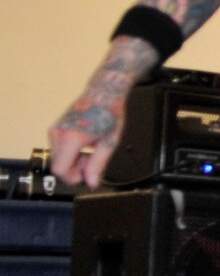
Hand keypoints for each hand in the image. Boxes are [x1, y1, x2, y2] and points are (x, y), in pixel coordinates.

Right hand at [47, 39, 155, 189]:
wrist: (103, 93)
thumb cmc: (108, 114)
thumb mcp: (109, 143)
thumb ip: (98, 165)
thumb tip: (91, 182)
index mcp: (71, 138)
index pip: (60, 169)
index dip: (72, 178)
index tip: (85, 177)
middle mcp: (58, 134)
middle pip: (58, 166)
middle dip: (75, 170)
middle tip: (92, 164)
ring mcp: (54, 130)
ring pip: (57, 159)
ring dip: (72, 162)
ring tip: (90, 153)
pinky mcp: (54, 128)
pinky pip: (58, 149)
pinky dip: (69, 153)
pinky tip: (83, 147)